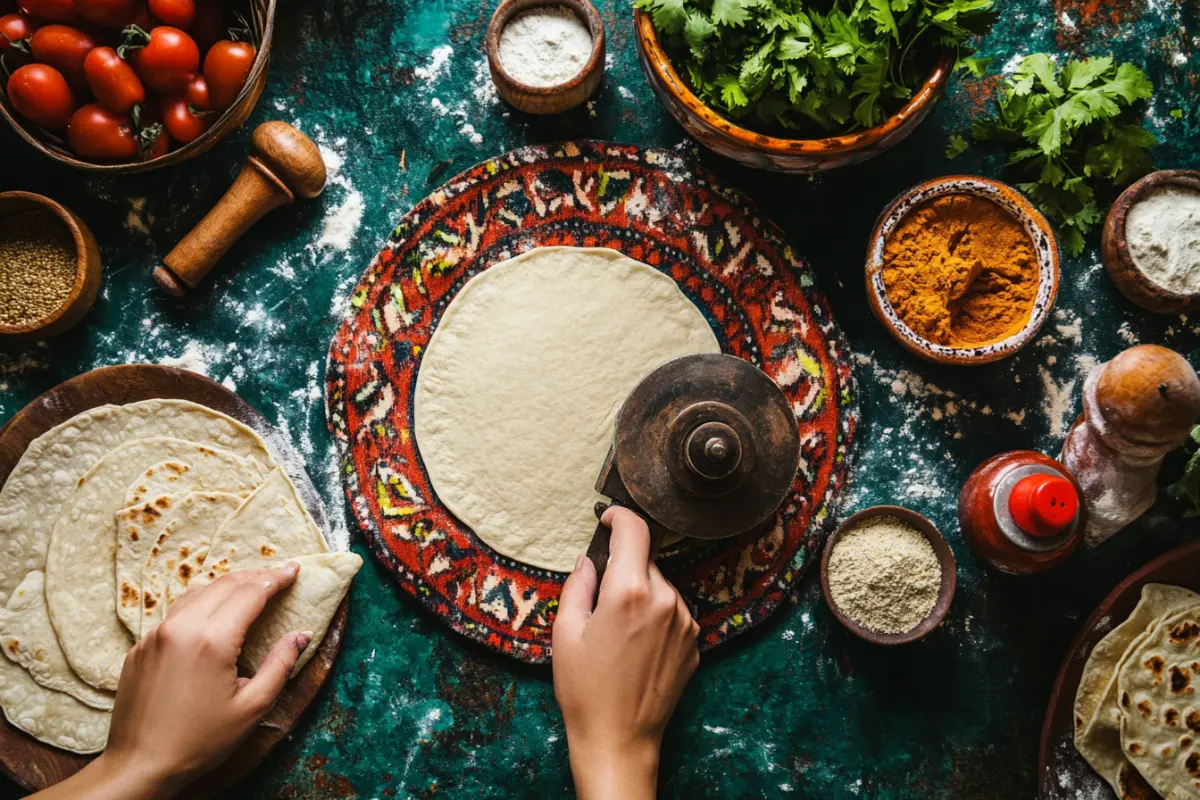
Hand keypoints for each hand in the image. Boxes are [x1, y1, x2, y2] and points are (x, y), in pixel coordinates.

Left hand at [33, 563, 310, 799]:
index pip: (251, 593)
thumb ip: (280, 664)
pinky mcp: (141, 646)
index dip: (276, 579)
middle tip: (277, 575)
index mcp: (213, 640)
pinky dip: (201, 603)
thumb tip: (301, 635)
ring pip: (197, 593)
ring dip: (227, 585)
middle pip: (225, 585)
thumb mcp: (253, 707)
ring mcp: (156, 635)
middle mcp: (181, 627)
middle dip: (254, 576)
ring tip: (249, 587)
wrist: (140, 764)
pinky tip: (212, 613)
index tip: (294, 569)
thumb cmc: (201, 741)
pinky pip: (176, 613)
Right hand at [552, 507, 699, 799]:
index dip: (619, 517)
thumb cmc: (586, 690)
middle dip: (624, 570)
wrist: (619, 739)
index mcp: (630, 592)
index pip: (634, 531)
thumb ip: (579, 585)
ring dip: (641, 595)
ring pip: (661, 588)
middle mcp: (666, 601)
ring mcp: (684, 623)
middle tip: (600, 602)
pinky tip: (636, 647)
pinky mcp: (694, 643)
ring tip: (618, 634)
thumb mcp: (566, 632)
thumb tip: (589, 561)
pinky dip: (656, 618)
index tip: (608, 518)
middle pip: (645, 562)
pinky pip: (672, 613)